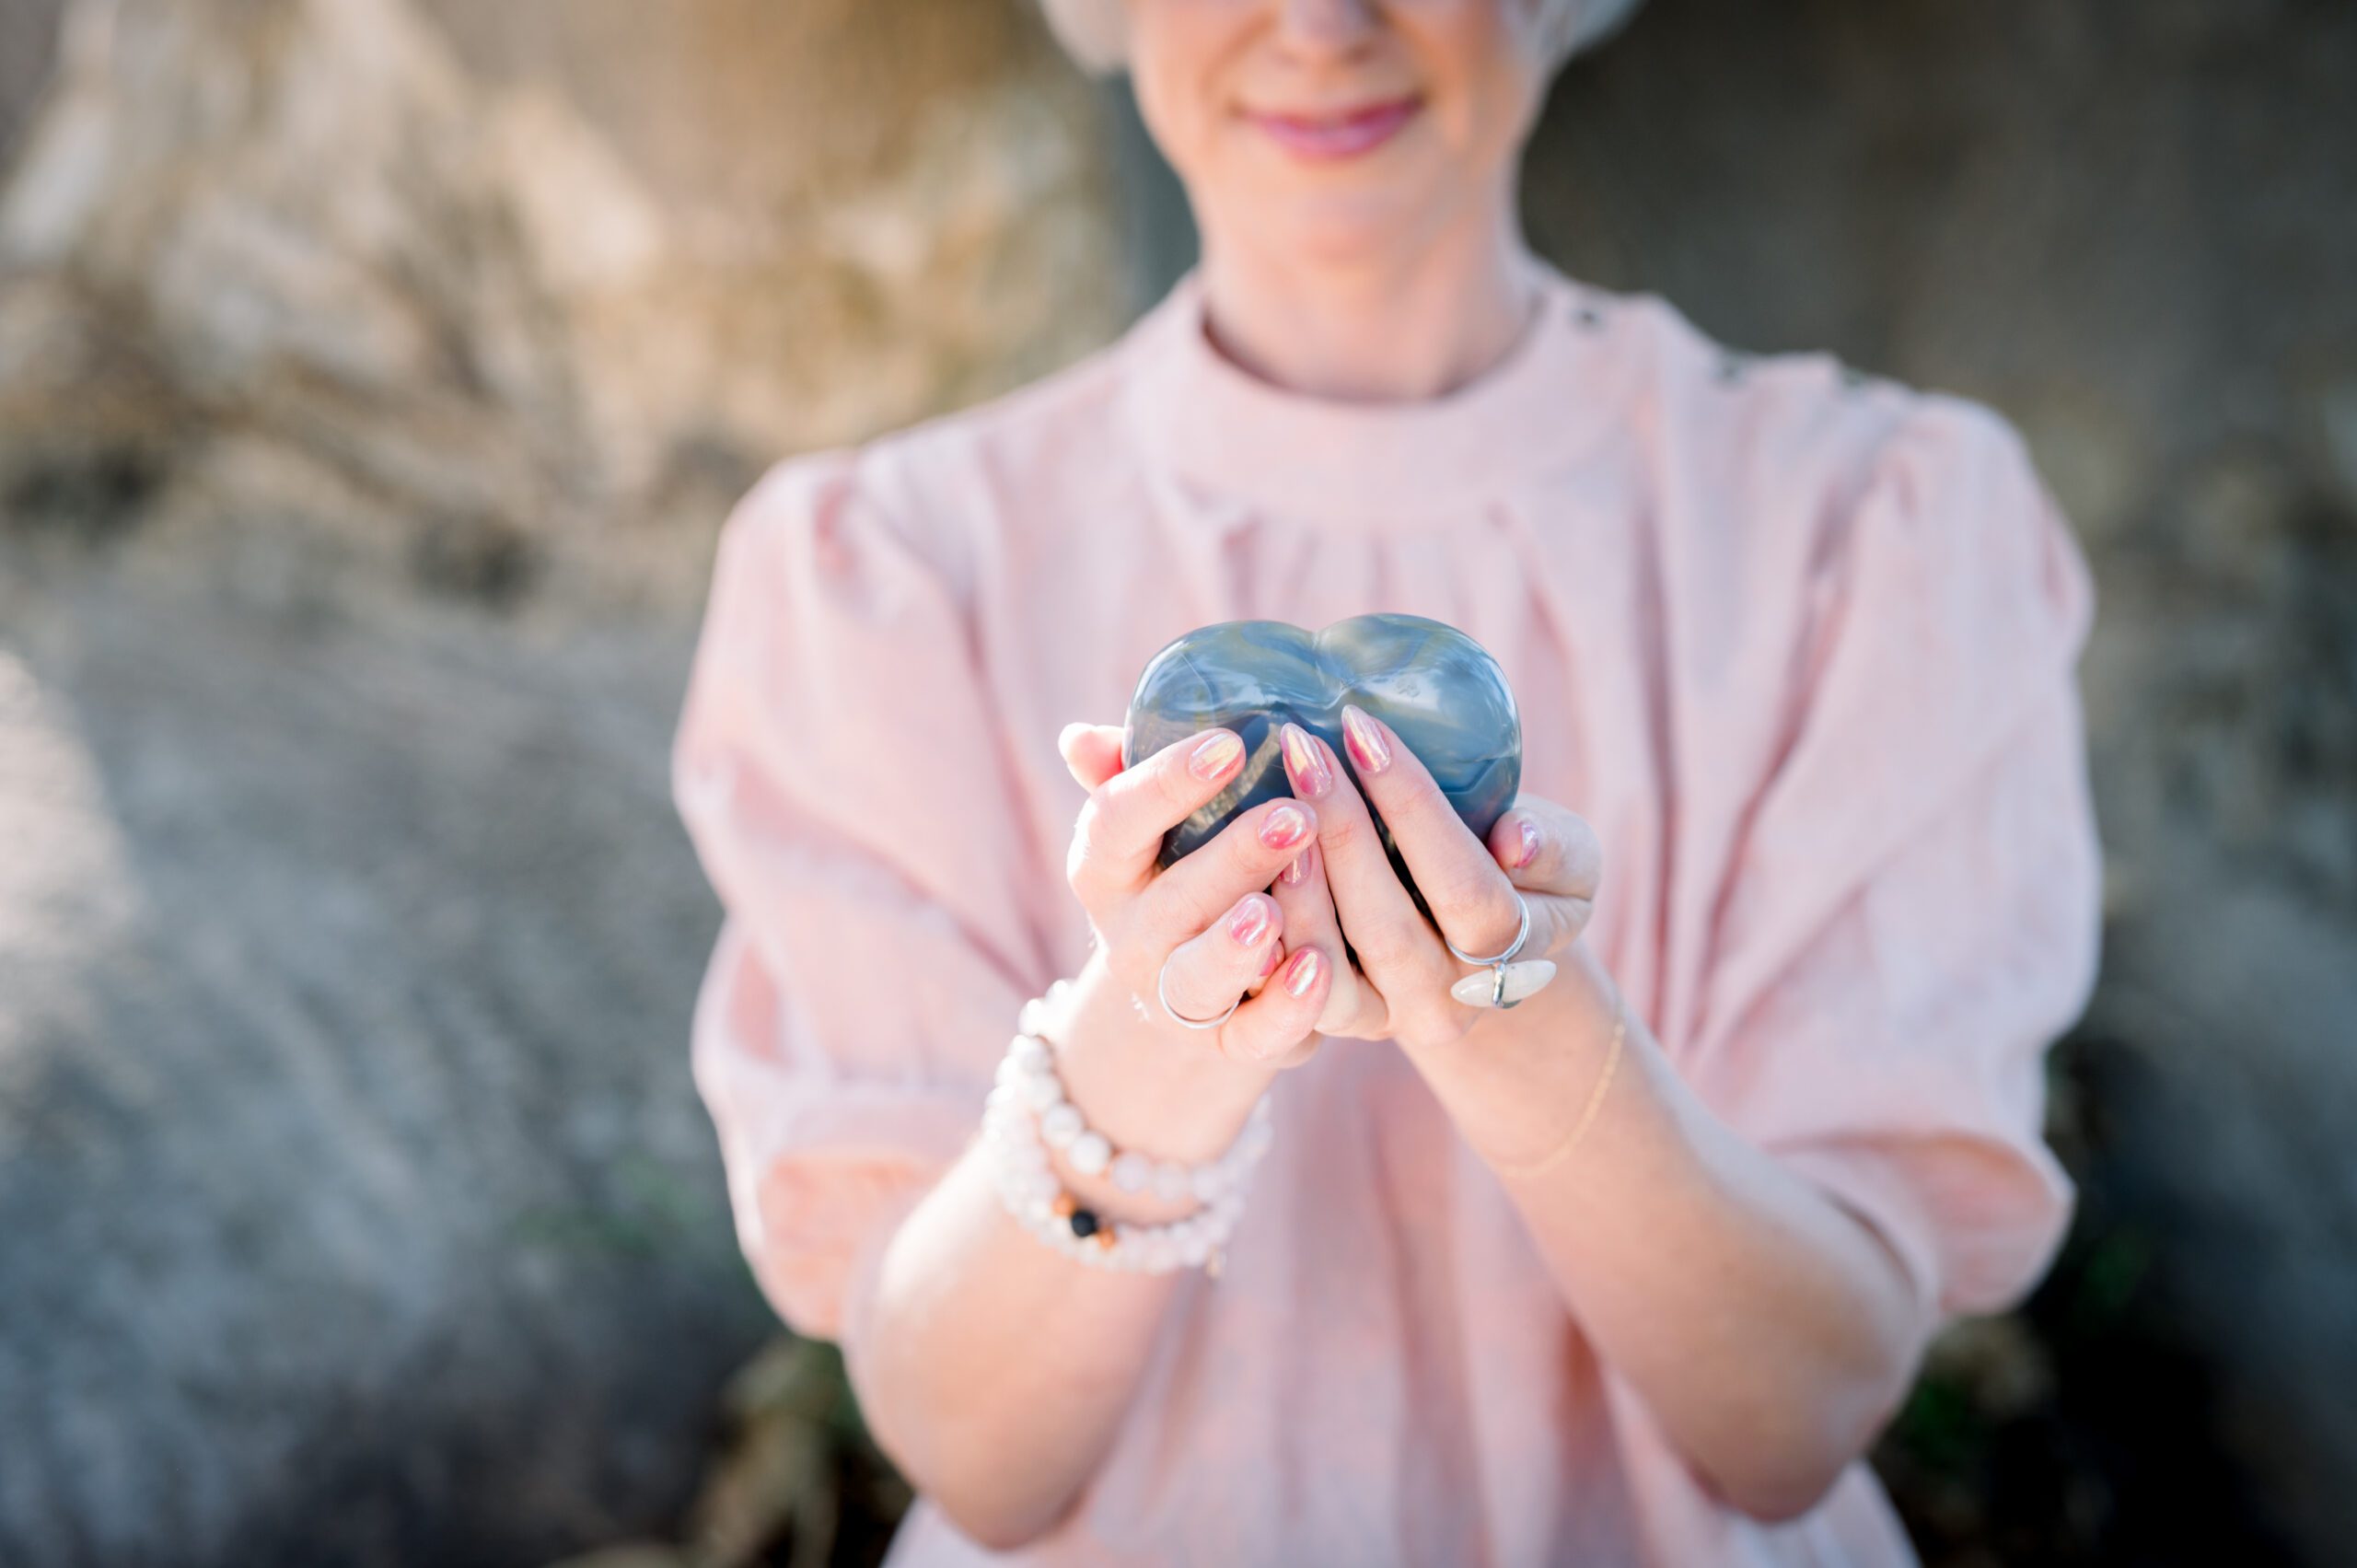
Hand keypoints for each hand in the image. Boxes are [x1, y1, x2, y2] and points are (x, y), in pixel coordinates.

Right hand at [1057, 722, 1336, 1068]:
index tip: (1230, 745)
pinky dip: (1286, 1007)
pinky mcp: (1229, 1045)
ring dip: (1237, 945)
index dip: (1166, 783)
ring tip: (1274, 910)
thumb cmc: (1192, 871)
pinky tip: (1318, 969)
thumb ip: (1129, 772)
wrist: (1207, 991)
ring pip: (1198, 977)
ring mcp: (1174, 1000)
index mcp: (1105, 871)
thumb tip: (1081, 738)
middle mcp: (1130, 940)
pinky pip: (1255, 1035)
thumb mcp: (1158, 822)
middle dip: (1234, 858)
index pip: (1115, 822)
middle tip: (1295, 817)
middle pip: (1171, 902)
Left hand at [1274, 705, 1601, 1051]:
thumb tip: (1516, 841)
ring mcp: (1388, 1017)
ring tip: (1269, 801)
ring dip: (1295, 878)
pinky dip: (1265, 930)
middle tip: (1301, 747)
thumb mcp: (1567, 858)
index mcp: (1514, 953)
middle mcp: (1450, 1001)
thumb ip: (1555, 849)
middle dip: (1341, 828)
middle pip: (1386, 923)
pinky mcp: (1336, 1019)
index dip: (1413, 806)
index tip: (1363, 730)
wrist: (1482, 945)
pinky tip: (1245, 863)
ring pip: (1328, 961)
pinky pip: (1288, 989)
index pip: (1464, 884)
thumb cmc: (1524, 874)